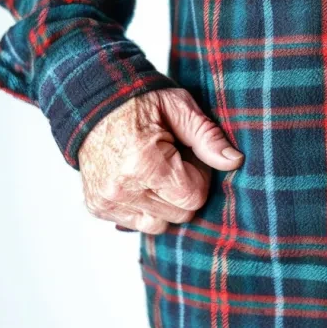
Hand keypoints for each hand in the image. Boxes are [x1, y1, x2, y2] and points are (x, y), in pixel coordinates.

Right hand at [78, 88, 243, 233]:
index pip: (193, 197)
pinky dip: (145, 207)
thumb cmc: (140, 103)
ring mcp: (107, 201)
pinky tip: (140, 182)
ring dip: (165, 203)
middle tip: (172, 162)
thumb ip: (208, 137)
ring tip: (156, 173)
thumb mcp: (179, 107)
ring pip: (160, 224)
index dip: (199, 177)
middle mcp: (121, 189)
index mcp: (143, 163)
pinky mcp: (98, 208)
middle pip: (180, 214)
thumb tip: (234, 161)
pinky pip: (137, 224)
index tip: (187, 157)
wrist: (92, 104)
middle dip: (184, 191)